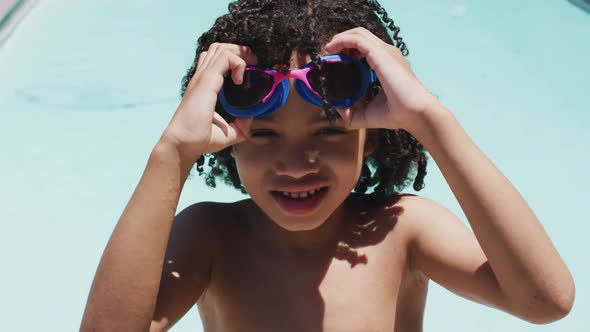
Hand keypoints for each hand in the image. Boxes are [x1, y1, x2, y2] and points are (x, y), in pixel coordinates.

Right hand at [159, 43, 256, 160]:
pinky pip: (226, 58)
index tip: (249, 73)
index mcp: (204, 85)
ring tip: (250, 67)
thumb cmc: (199, 139)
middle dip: (240, 51)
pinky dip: (238, 63)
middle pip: (219, 48)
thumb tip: (251, 119)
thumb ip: (241, 126)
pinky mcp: (207, 81)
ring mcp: (203, 77)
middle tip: (253, 65)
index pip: (217, 59)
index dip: (235, 59)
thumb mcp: (227, 132)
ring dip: (240, 53)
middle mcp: (202, 77)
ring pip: (221, 48)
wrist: (183, 144)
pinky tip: (241, 81)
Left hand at [323, 27, 440, 131]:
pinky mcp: (380, 53)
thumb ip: (352, 113)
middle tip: (327, 56)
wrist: (415, 114)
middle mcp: (386, 54)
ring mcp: (384, 51)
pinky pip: (356, 39)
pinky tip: (330, 50)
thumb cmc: (397, 114)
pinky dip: (341, 41)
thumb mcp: (368, 114)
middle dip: (340, 42)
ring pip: (357, 33)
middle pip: (360, 36)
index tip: (333, 62)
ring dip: (339, 39)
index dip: (346, 51)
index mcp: (386, 63)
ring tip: (327, 52)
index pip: (364, 47)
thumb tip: (337, 110)